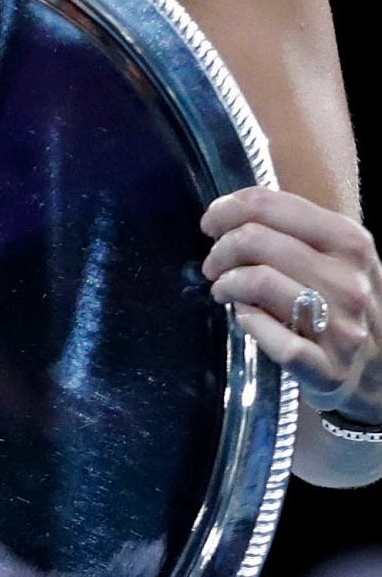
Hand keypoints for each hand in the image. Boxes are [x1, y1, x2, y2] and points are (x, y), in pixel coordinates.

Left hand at [203, 187, 381, 418]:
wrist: (378, 372)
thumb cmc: (341, 303)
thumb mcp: (335, 257)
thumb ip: (291, 230)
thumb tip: (227, 212)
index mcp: (350, 241)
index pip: (269, 204)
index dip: (226, 209)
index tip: (211, 223)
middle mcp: (351, 279)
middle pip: (255, 239)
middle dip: (220, 249)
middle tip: (213, 264)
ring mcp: (343, 326)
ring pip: (258, 280)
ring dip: (226, 283)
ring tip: (223, 289)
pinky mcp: (327, 368)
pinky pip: (267, 332)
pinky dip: (247, 320)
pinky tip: (246, 317)